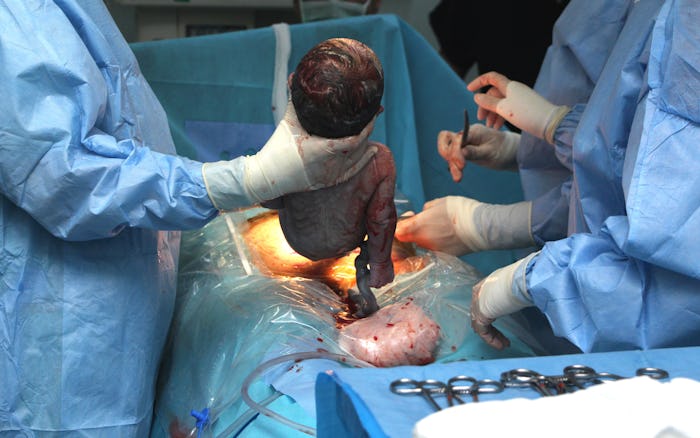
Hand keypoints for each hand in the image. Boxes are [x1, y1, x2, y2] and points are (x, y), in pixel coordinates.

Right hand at [243, 100, 377, 202]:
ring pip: (358, 158)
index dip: (367, 127)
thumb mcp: (288, 123)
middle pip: (360, 146)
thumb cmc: (277, 148)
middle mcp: (331, 165)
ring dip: (367, 142)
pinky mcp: (330, 181)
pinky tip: (373, 150)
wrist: (268, 176)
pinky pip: (353, 171)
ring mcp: (331, 175)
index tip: (373, 112)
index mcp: (323, 150)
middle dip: (369, 129)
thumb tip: (294, 76)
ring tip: (371, 125)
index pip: (354, 139)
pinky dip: (365, 160)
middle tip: (375, 112)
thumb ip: (294, 100)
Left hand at [394, 197, 483, 255]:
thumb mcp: (438, 202)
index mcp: (418, 226)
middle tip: (424, 222)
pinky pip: (434, 249)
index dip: (401, 224)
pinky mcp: (443, 256)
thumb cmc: (459, 210)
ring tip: (438, 228)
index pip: (398, 231)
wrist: (479, 226)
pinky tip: (446, 236)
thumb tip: (422, 214)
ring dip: (425, 238)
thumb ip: (425, 209)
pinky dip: (437, 244)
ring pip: (422, 244)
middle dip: (414, 231)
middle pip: (410, 239)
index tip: (410, 217)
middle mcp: (423, 241)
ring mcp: (433, 250)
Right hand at [437, 124, 519, 181]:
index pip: (457, 139)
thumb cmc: (502, 149)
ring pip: (449, 152)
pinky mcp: (463, 151)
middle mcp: (466, 135)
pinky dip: (454, 167)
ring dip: (452, 165)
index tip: (462, 166)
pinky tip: (457, 176)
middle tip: (458, 170)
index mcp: (473, 131)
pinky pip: (454, 158)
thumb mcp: (490, 152)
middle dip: (449, 156)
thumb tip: (461, 151)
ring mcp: (463, 143)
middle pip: (447, 141)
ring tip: (458, 179)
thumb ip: (475, 152)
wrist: (509, 151)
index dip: (456, 152)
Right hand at [466, 71, 568, 142]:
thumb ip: (488, 102)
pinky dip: (501, 117)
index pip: (490, 78)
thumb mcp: (503, 109)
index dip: (478, 81)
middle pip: (494, 94)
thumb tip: (476, 96)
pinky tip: (498, 127)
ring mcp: (519, 99)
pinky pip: (508, 109)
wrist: (550, 123)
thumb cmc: (526, 114)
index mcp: (509, 86)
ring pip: (500, 103)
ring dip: (493, 114)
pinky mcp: (524, 108)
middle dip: (485, 105)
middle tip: (481, 119)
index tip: (469, 90)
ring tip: (490, 127)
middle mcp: (514, 90)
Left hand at [470, 253, 536, 348]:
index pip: (487, 304)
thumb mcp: (518, 288)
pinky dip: (491, 339)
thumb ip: (519, 295)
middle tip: (504, 340)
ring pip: (482, 325)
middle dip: (494, 330)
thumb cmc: (523, 280)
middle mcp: (480, 293)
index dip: (495, 317)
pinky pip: (482, 331)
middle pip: (483, 316)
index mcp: (488, 285)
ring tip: (504, 345)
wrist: (518, 281)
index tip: (504, 324)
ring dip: (493, 336)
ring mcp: (477, 304)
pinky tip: (500, 346)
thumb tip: (534, 297)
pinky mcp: (479, 314)